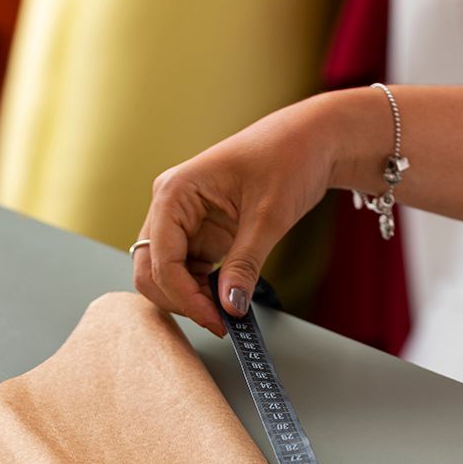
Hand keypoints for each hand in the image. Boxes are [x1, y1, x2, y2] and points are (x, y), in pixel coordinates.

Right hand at [131, 97, 337, 335]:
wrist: (311, 142)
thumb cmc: (288, 158)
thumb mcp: (268, 216)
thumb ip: (245, 264)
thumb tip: (229, 306)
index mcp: (175, 191)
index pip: (161, 257)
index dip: (184, 295)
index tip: (215, 320)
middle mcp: (170, 206)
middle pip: (151, 270)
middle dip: (180, 300)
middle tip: (218, 321)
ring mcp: (183, 220)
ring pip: (166, 275)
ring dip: (189, 298)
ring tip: (226, 313)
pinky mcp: (200, 233)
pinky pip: (188, 271)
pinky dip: (201, 291)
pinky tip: (225, 299)